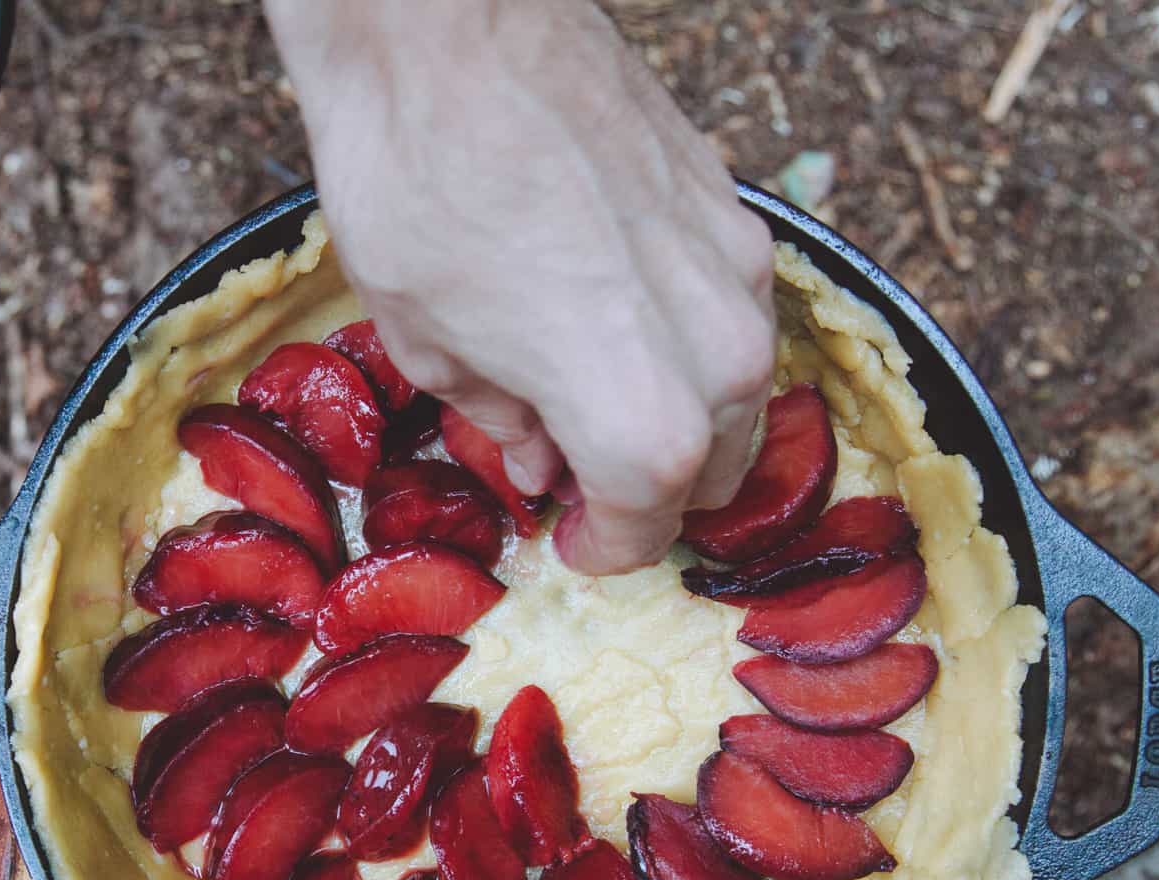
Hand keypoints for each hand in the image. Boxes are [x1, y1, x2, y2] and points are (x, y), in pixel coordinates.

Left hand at [264, 0, 776, 573]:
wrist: (445, 26)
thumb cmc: (416, 186)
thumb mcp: (428, 344)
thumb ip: (503, 420)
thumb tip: (540, 457)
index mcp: (638, 416)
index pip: (648, 526)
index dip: (607, 549)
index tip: (573, 543)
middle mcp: (717, 351)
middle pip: (716, 467)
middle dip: (653, 491)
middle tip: (585, 481)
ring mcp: (736, 267)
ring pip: (742, 388)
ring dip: (684, 416)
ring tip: (599, 401)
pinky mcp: (731, 203)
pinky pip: (733, 306)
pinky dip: (689, 338)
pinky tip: (621, 319)